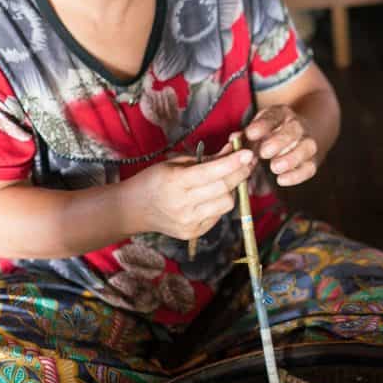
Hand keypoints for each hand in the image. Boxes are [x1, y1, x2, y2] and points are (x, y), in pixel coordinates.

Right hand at [136, 149, 254, 239]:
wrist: (134, 209)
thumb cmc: (155, 180)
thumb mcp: (176, 162)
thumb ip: (206, 158)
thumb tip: (235, 150)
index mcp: (175, 182)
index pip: (211, 173)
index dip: (233, 163)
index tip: (249, 154)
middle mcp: (183, 205)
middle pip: (223, 188)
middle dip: (240, 173)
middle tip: (248, 162)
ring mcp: (189, 222)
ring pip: (226, 204)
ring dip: (231, 189)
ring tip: (225, 180)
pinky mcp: (193, 233)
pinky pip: (219, 215)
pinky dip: (220, 203)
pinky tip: (212, 196)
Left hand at [244, 105, 318, 186]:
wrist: (298, 137)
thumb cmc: (270, 135)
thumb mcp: (257, 130)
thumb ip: (244, 136)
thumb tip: (233, 140)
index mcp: (281, 114)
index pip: (273, 116)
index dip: (262, 125)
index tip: (250, 134)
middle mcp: (297, 126)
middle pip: (293, 130)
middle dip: (279, 141)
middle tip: (264, 153)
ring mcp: (307, 142)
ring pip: (306, 148)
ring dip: (290, 158)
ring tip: (274, 168)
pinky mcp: (312, 160)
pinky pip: (309, 167)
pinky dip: (296, 175)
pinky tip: (281, 180)